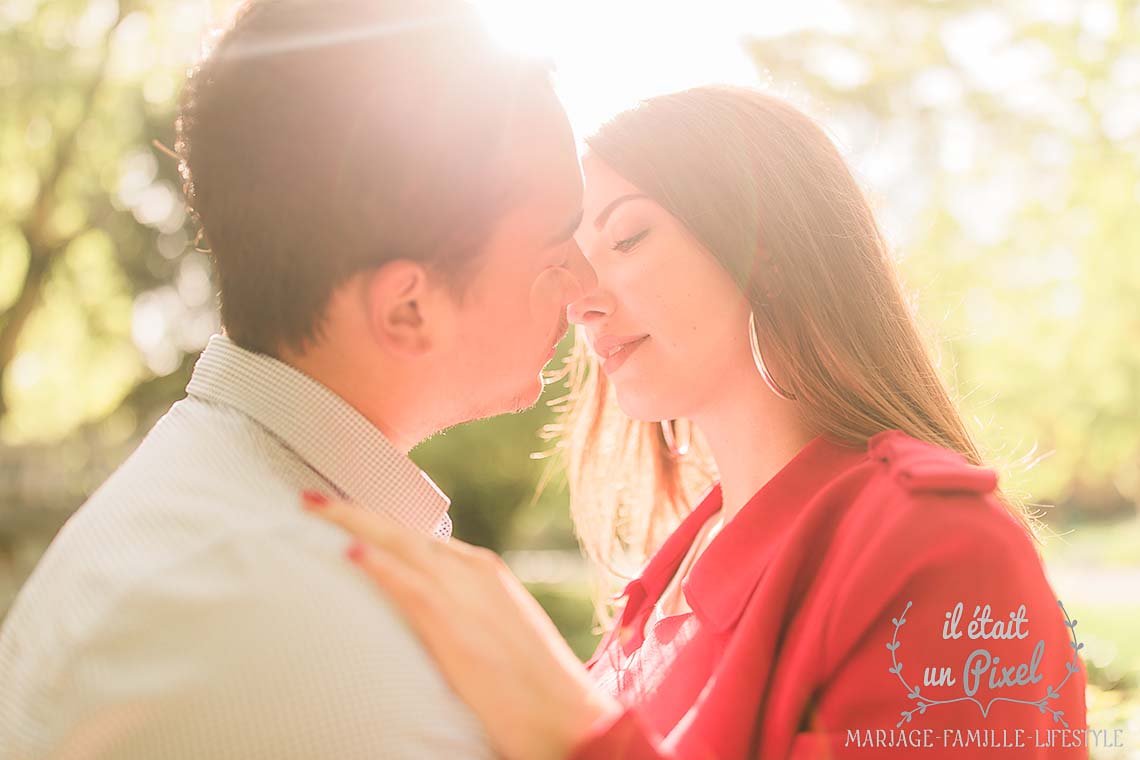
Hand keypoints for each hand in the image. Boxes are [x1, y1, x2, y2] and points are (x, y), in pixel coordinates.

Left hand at [301, 491, 620, 759]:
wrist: (565, 714)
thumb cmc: (532, 685)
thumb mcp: (496, 632)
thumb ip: (462, 613)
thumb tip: (428, 618)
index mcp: (484, 571)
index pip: (421, 535)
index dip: (378, 523)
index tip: (345, 513)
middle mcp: (473, 570)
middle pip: (401, 528)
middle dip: (353, 510)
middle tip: (310, 498)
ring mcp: (463, 592)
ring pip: (397, 542)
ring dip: (351, 522)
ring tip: (312, 508)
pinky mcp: (452, 623)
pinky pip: (406, 584)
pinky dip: (378, 565)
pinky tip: (348, 552)